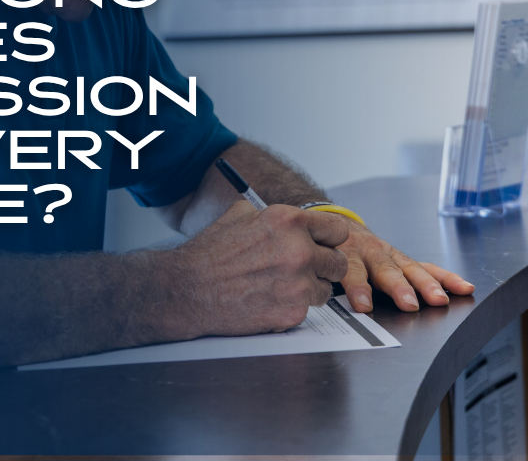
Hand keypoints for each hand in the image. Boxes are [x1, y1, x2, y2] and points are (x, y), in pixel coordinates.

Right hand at [167, 202, 349, 336]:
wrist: (187, 289)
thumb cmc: (210, 254)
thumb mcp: (240, 216)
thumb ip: (274, 216)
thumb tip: (292, 219)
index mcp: (289, 221)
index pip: (338, 229)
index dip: (329, 240)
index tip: (323, 246)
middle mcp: (299, 250)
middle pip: (339, 263)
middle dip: (324, 267)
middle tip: (305, 271)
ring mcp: (298, 284)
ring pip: (326, 290)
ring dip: (310, 290)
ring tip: (281, 287)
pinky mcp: (292, 312)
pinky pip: (307, 311)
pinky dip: (292, 308)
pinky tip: (269, 301)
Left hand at [323, 215, 474, 312]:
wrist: (332, 224)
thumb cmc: (323, 250)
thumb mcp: (315, 263)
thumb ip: (318, 281)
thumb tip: (311, 301)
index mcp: (344, 253)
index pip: (352, 272)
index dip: (358, 288)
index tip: (364, 306)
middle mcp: (370, 251)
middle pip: (386, 269)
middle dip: (399, 287)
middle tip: (410, 303)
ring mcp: (389, 253)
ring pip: (410, 268)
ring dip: (427, 285)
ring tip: (441, 299)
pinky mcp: (402, 258)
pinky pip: (427, 267)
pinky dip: (446, 278)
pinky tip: (463, 287)